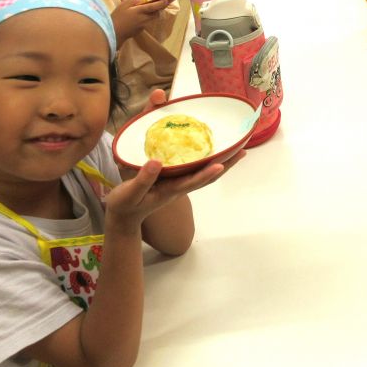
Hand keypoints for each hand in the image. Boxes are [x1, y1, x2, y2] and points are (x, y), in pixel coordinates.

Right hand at [107, 149, 244, 231]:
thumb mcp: (130, 193)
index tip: (221, 163)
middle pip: (208, 177)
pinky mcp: (175, 181)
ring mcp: (179, 185)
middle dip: (226, 165)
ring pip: (204, 173)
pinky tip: (211, 152)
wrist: (124, 216)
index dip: (207, 173)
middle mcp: (180, 187)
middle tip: (243, 151)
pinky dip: (207, 162)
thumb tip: (156, 161)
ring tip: (236, 150)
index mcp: (171, 190)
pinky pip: (196, 170)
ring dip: (221, 162)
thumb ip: (143, 179)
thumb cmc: (126, 205)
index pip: (193, 181)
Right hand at [112, 0, 167, 43]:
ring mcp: (142, 26)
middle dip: (158, 10)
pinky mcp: (140, 30)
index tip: (166, 1)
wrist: (113, 33)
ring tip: (147, 10)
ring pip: (151, 19)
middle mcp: (144, 19)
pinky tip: (138, 18)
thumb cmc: (117, 18)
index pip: (153, 7)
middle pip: (156, 15)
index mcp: (139, 12)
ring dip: (152, 15)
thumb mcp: (122, 6)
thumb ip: (132, 1)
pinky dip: (145, 19)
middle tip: (157, 5)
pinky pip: (146, 23)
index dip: (161, 4)